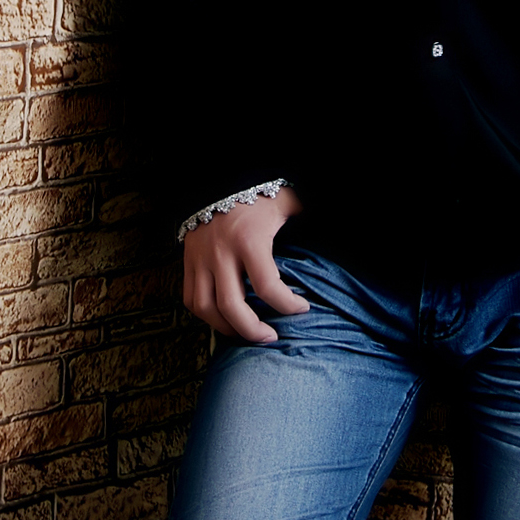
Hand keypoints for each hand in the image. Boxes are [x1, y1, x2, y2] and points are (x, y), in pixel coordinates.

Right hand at [182, 185, 309, 343]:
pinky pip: (190, 299)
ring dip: (226, 328)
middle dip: (253, 330)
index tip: (302, 307)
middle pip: (232, 306)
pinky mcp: (188, 261)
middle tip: (271, 337)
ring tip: (246, 333)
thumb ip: (304, 218)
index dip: (288, 304)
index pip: (268, 286)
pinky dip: (205, 316)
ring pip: (206, 308)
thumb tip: (330, 232)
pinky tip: (223, 320)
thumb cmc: (256, 196)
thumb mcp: (284, 203)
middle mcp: (221, 253)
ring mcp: (200, 259)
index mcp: (249, 240)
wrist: (217, 182)